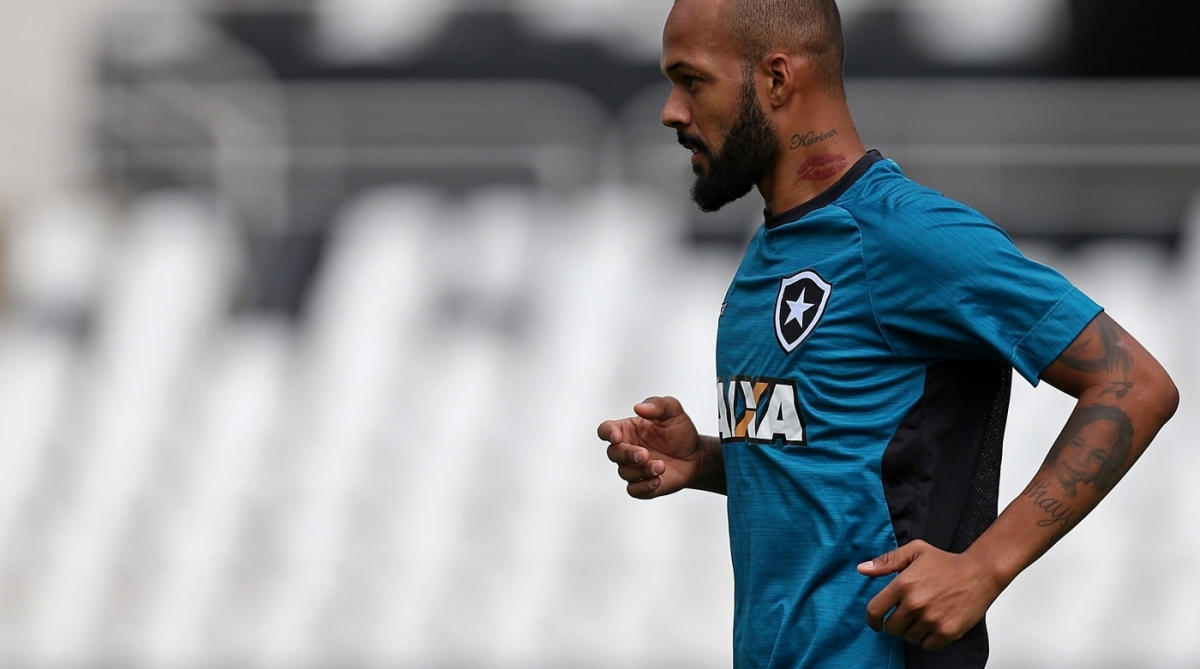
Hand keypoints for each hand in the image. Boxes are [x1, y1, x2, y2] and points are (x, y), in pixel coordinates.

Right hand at [597, 396, 702, 498]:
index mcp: (628, 429)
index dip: (607, 433)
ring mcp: (633, 468)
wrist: (696, 456)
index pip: (606, 430)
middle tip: (645, 454)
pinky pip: (633, 490)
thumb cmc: (680, 433)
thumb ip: (657, 404)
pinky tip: (657, 480)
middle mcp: (627, 449)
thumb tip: (639, 407)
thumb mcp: (674, 411)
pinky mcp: (642, 485)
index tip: (617, 436)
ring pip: (625, 472)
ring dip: (642, 470)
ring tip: (661, 466)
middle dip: (627, 454)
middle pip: (613, 453)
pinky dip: (644, 487)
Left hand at [857, 540, 1003, 650]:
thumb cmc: (947, 562)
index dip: (872, 620)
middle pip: (892, 628)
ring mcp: (931, 619)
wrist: (979, 573)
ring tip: (924, 616)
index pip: (875, 610)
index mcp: (903, 584)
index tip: (875, 623)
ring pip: (909, 638)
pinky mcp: (947, 631)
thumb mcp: (915, 551)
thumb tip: (862, 569)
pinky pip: (927, 646)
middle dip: (896, 622)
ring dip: (913, 630)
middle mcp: (915, 603)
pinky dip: (928, 639)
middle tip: (908, 614)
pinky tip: (934, 624)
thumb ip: (887, 561)